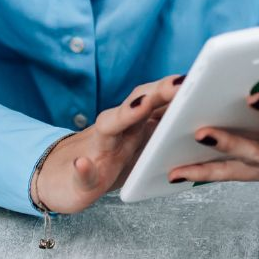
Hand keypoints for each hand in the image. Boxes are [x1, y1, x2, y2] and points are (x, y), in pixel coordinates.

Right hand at [33, 72, 185, 213]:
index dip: (174, 89)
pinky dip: (83, 168)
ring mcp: (96, 151)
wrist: (61, 180)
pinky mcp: (81, 177)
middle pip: (135, 104)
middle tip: (180, 83)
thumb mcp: (138, 147)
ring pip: (108, 126)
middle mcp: (115, 132)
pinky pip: (82, 172)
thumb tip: (197, 118)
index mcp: (133, 126)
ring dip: (124, 115)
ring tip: (142, 104)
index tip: (197, 78)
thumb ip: (160, 130)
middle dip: (157, 92)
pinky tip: (82, 164)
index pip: (154, 100)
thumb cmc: (108, 162)